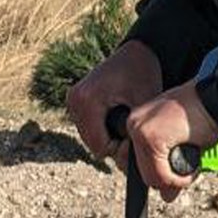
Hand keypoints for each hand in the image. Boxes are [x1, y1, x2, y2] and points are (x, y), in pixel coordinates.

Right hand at [65, 40, 164, 161]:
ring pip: (90, 137)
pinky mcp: (77, 100)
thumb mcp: (143, 105)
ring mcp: (73, 100)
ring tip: (127, 124)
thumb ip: (136, 135)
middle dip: (113, 144)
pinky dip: (103, 127)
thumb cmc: (144, 73)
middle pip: (92, 143)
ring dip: (108, 136)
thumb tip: (131, 167)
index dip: (119, 150)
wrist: (140, 50)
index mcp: (85, 100)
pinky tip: (118, 118)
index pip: (99, 146)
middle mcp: (74, 100)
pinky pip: (89, 126)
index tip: (137, 141)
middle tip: (134, 133)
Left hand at [125, 81, 217, 200]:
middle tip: (187, 173)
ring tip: (193, 166)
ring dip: (175, 180)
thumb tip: (166, 195)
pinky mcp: (151, 139)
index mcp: (140, 122)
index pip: (140, 162)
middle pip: (144, 172)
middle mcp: (134, 124)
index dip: (160, 173)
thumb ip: (170, 167)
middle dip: (167, 179)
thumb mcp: (184, 142)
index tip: (176, 172)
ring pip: (151, 177)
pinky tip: (193, 166)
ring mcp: (140, 131)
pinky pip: (161, 176)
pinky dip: (179, 179)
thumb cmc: (206, 114)